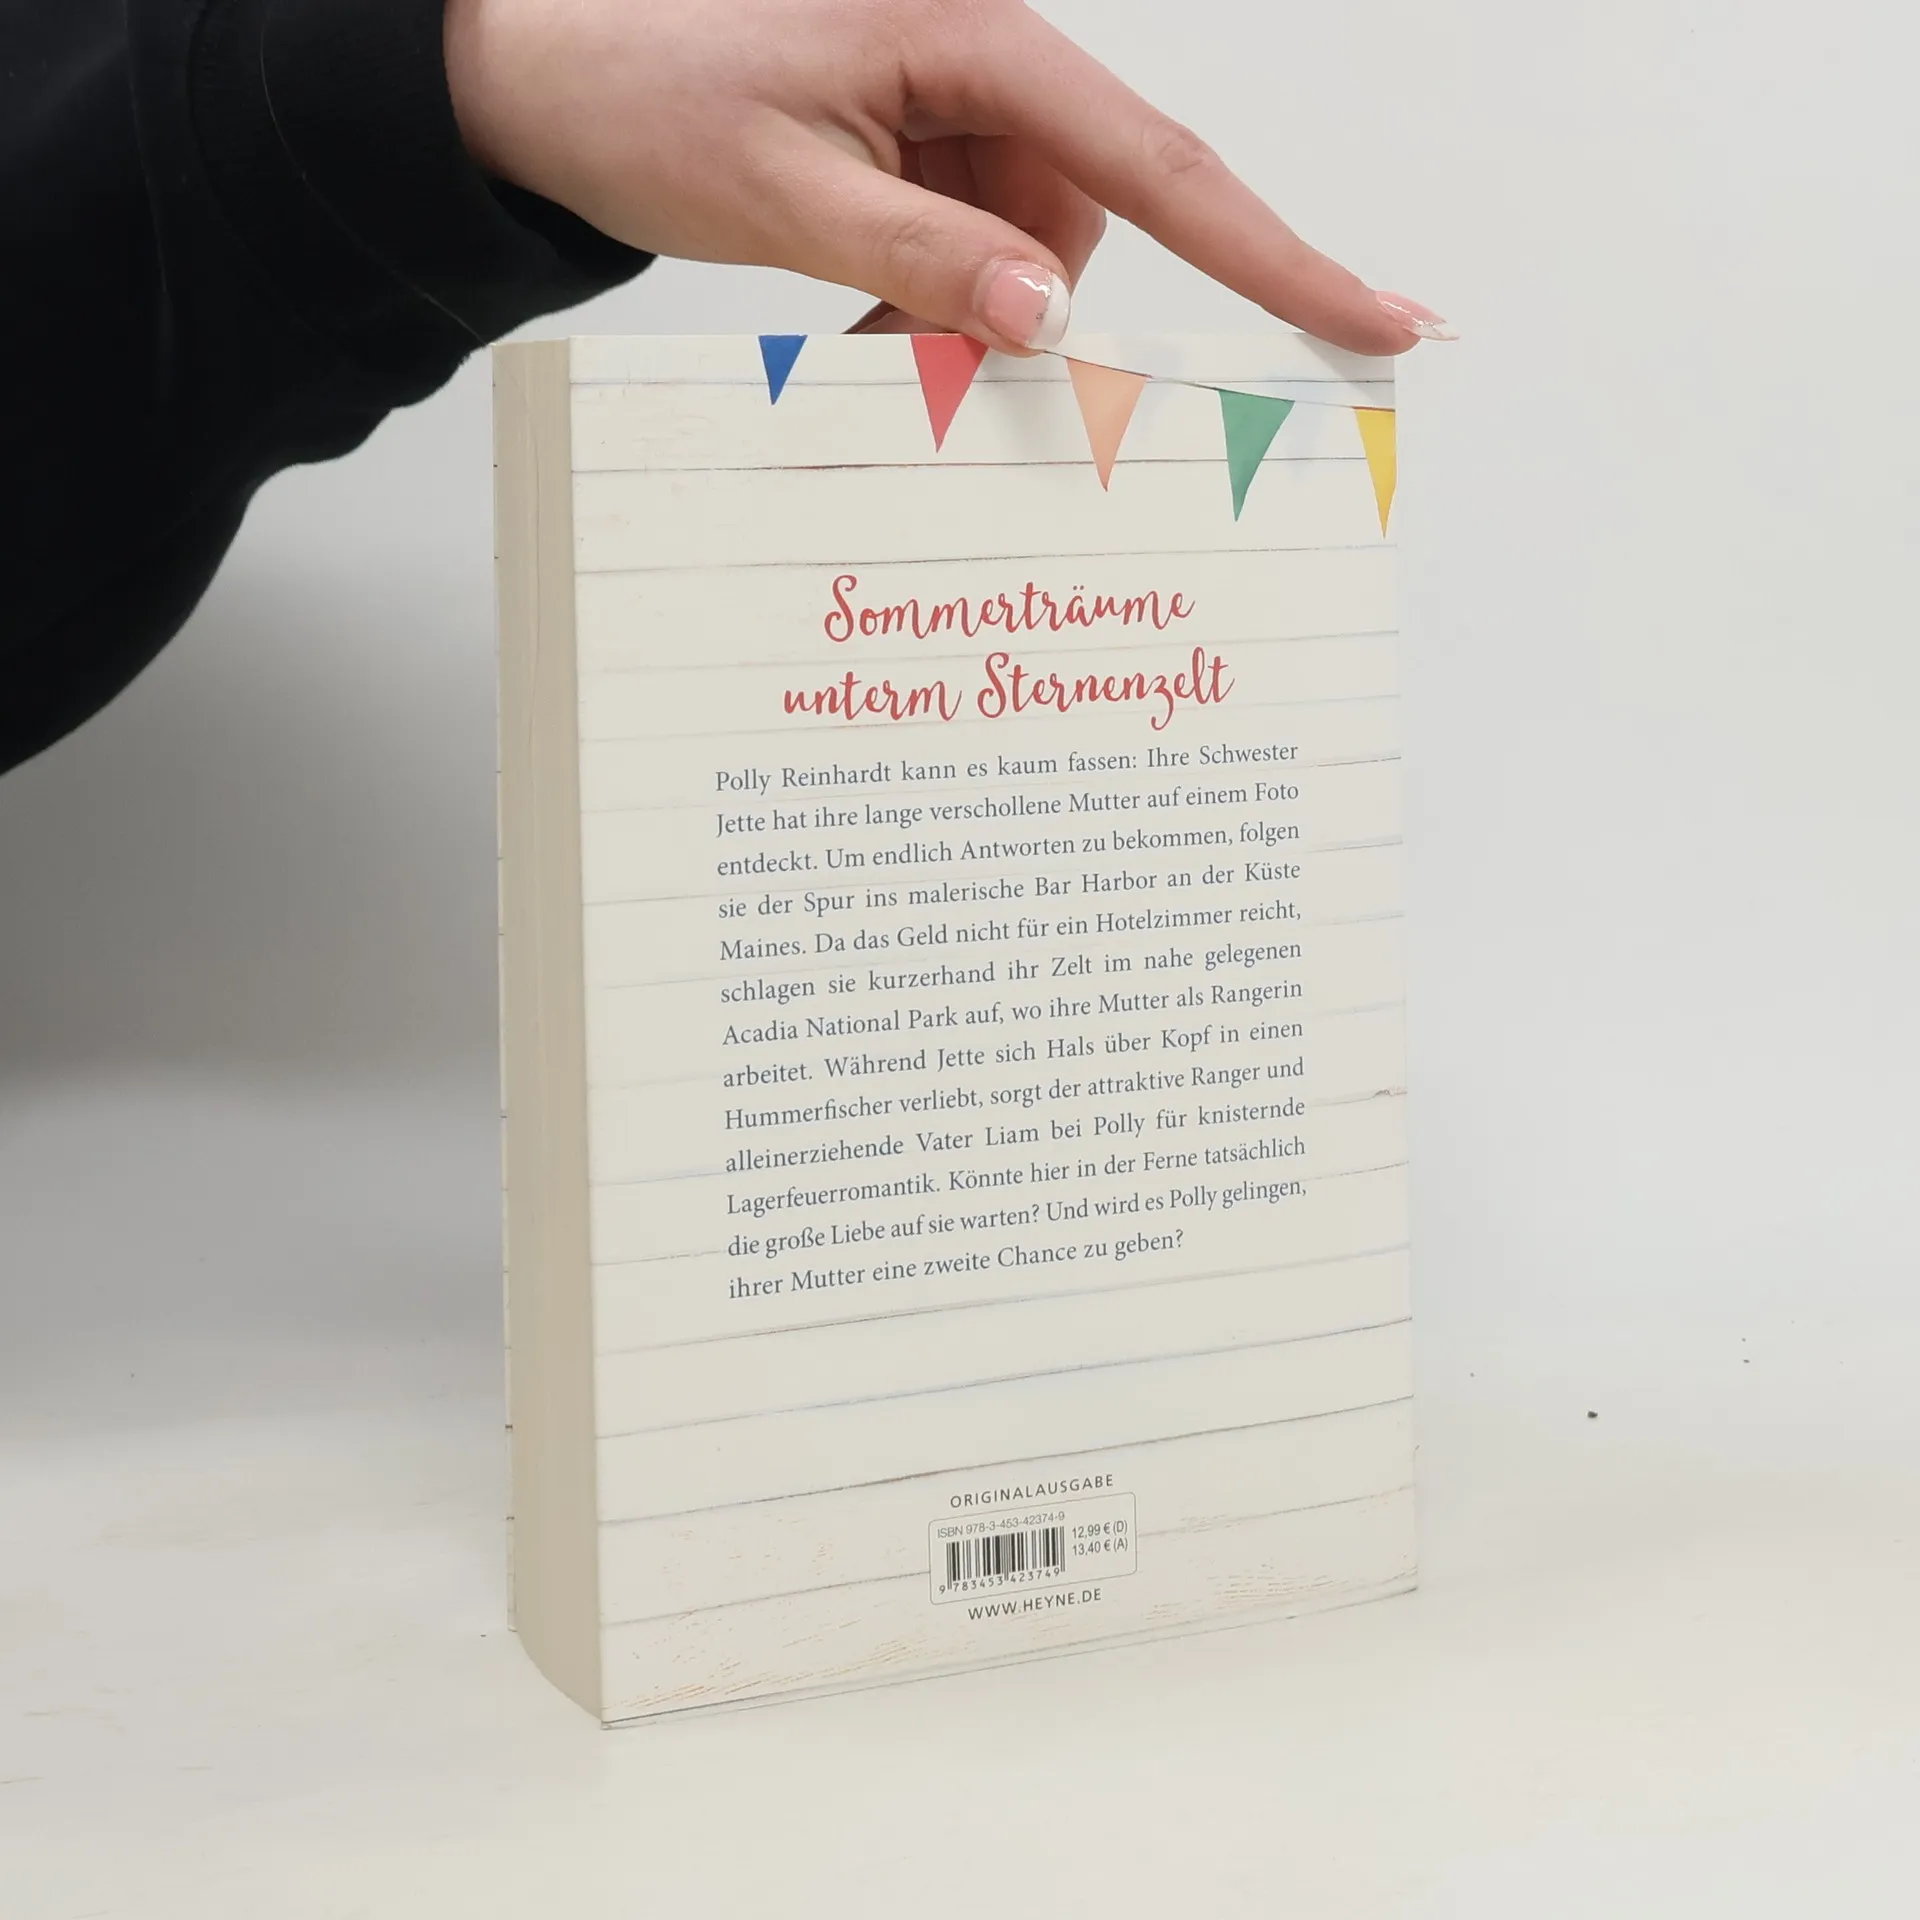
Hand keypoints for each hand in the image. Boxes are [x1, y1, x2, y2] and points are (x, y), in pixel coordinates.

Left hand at [443, 0, 1448, 354]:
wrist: (541, 66)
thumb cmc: (643, 86)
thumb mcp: (783, 188)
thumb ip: (926, 256)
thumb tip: (1052, 322)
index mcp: (977, 38)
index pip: (1163, 168)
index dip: (1283, 256)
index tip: (1384, 320)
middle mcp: (987, 65)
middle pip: (1086, 230)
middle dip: (1023, 320)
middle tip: (917, 369)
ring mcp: (956, 111)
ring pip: (1027, 257)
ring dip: (956, 323)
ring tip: (852, 330)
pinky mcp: (922, 147)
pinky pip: (971, 251)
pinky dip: (927, 306)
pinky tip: (858, 308)